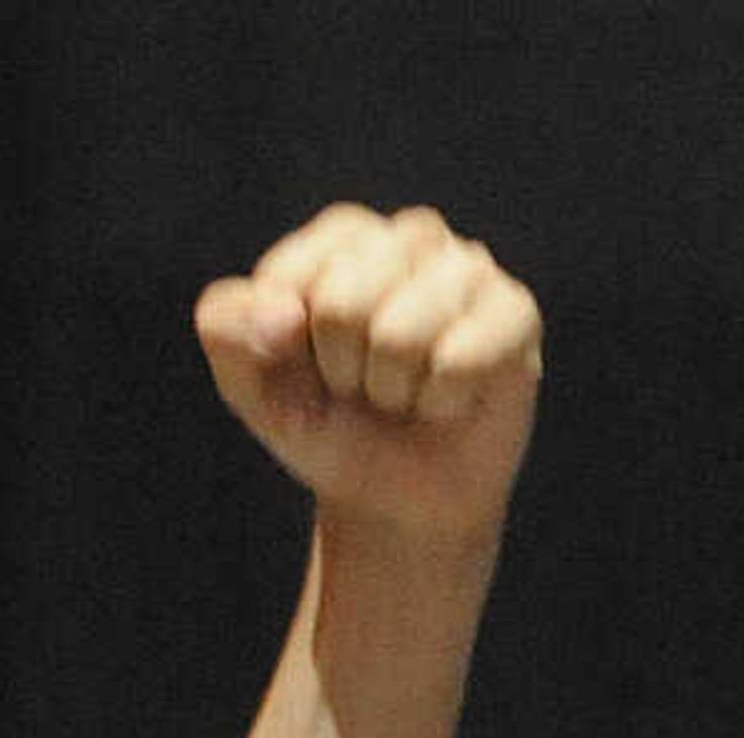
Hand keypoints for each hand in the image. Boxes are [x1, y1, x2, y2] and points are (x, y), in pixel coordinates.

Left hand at [195, 204, 539, 547]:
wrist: (392, 495)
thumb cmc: (324, 423)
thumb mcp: (250, 384)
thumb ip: (227, 328)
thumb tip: (282, 313)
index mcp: (340, 238)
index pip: (289, 277)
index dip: (284, 345)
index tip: (303, 365)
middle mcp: (410, 236)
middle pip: (342, 301)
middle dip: (338, 369)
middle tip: (359, 385)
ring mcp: (469, 268)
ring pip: (400, 334)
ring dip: (389, 390)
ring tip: (402, 393)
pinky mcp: (515, 311)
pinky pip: (458, 361)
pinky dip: (438, 402)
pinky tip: (445, 401)